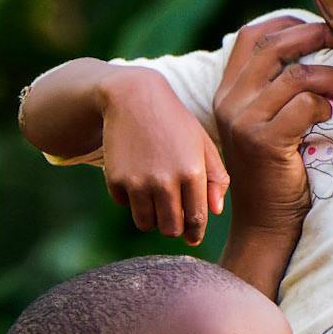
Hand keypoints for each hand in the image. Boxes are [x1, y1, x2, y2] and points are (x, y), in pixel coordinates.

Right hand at [98, 69, 228, 245]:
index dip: (194, 233)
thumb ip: (216, 177)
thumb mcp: (202, 143)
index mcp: (192, 172)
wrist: (132, 97)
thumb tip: (215, 211)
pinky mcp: (116, 179)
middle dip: (173, 228)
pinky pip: (125, 206)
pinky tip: (135, 176)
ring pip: (146, 224)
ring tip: (154, 199)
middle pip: (170, 229)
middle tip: (172, 217)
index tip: (192, 237)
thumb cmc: (174, 122)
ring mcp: (138, 181)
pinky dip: (130, 198)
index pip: (196, 219)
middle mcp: (165, 180)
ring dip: (151, 217)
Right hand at [214, 15, 332, 249]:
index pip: (253, 36)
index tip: (325, 28)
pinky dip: (330, 106)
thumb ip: (279, 92)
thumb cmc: (279, 178)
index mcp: (228, 93)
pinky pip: (307, 103)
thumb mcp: (271, 126)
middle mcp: (230, 102)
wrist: (265, 228)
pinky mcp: (263, 141)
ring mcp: (244, 121)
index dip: (290, 22)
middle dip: (320, 34)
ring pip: (298, 74)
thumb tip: (320, 49)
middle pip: (276, 43)